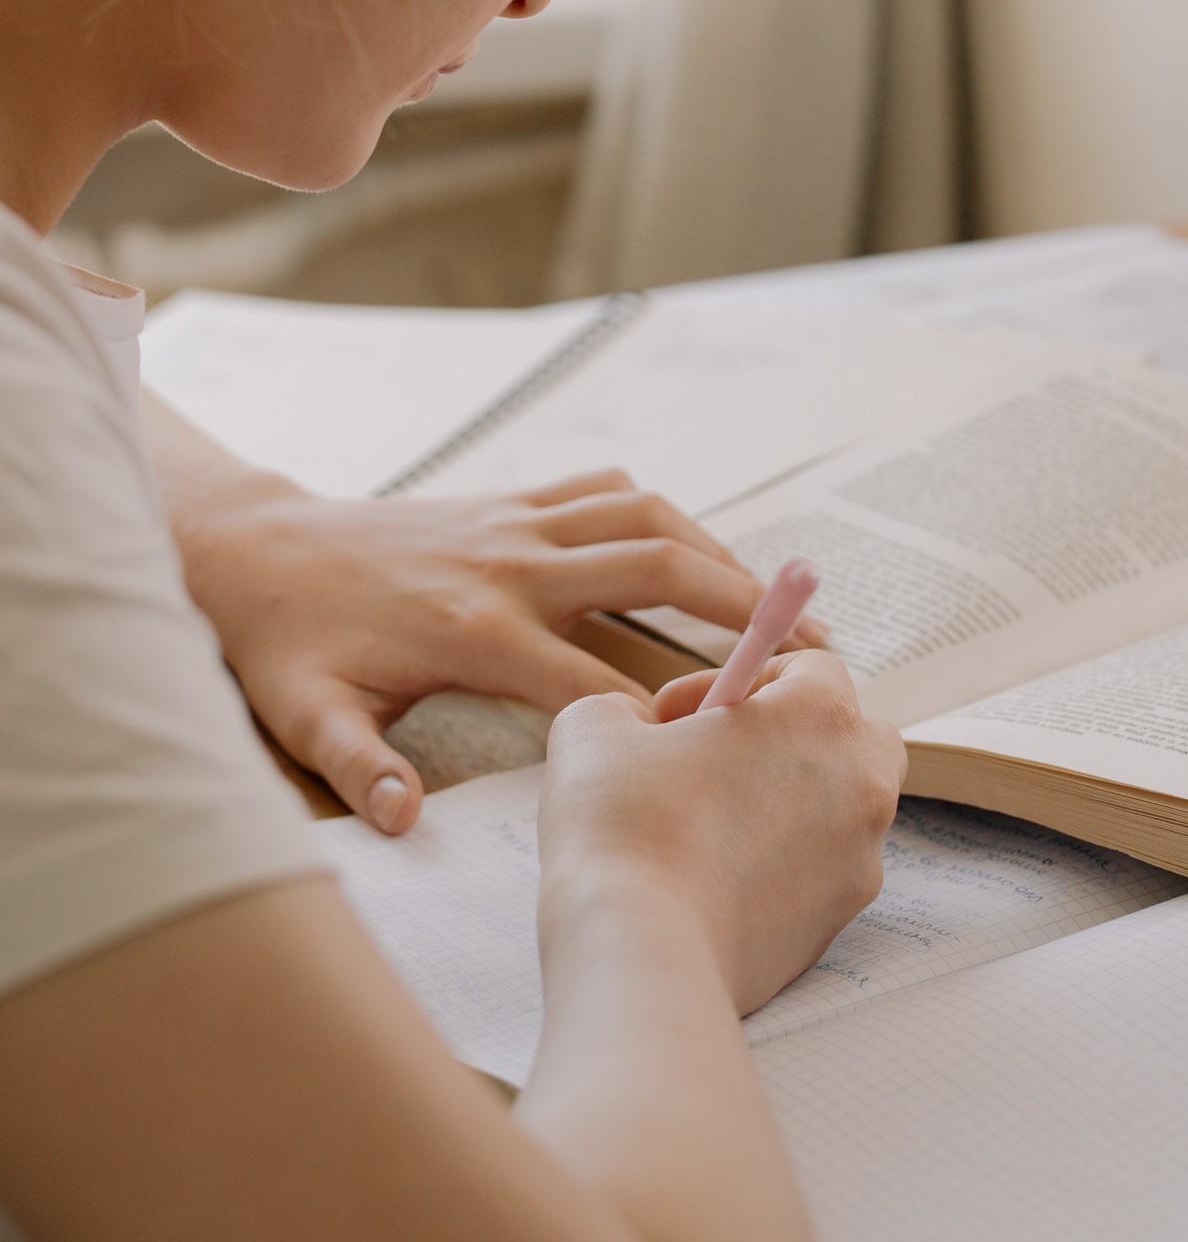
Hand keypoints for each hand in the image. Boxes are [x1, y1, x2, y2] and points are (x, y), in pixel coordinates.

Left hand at [180, 466, 827, 836]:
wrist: (257, 550)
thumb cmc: (288, 645)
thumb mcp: (307, 719)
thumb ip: (361, 768)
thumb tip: (405, 820)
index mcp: (477, 632)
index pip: (602, 676)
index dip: (674, 707)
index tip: (738, 738)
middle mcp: (513, 566)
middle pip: (654, 569)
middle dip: (740, 605)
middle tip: (809, 647)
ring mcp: (516, 522)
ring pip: (645, 515)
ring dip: (718, 548)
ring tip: (777, 598)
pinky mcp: (510, 500)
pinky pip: (606, 488)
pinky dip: (661, 510)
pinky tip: (693, 546)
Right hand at [537, 652, 904, 1016]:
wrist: (642, 952)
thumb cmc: (623, 827)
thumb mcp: (595, 726)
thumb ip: (627, 707)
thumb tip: (639, 730)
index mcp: (818, 716)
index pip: (813, 668)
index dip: (741, 678)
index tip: (682, 717)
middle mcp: (859, 782)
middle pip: (853, 732)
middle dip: (793, 734)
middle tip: (717, 758)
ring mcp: (857, 858)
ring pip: (845, 806)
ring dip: (791, 799)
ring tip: (711, 821)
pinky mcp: (839, 922)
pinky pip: (824, 871)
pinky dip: (784, 864)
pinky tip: (717, 877)